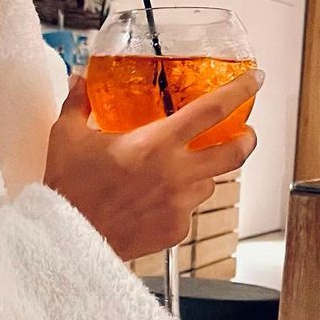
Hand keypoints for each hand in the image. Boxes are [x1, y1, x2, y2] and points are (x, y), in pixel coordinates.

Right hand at [44, 68, 263, 260]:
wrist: (68, 238)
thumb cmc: (69, 189)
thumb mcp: (67, 136)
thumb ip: (79, 105)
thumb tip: (80, 84)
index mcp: (155, 143)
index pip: (212, 109)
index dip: (239, 91)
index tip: (253, 80)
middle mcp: (176, 172)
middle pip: (236, 152)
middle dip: (247, 138)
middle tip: (244, 131)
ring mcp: (179, 204)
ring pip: (210, 182)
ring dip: (203, 173)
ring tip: (180, 171)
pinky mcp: (175, 229)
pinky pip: (188, 210)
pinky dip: (179, 202)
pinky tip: (155, 200)